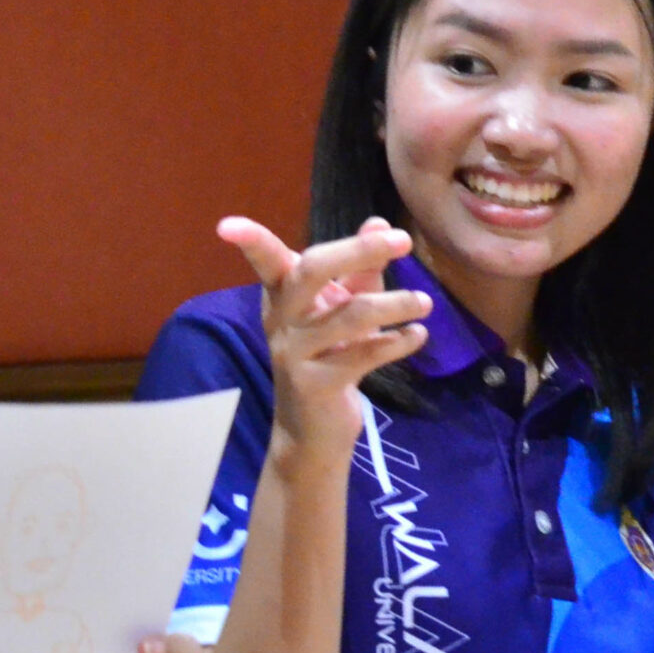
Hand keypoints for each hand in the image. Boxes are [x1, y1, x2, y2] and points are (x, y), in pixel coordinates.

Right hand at [219, 216, 427, 458]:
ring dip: (395, 304)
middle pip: (311, 271)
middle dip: (359, 250)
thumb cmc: (330, 356)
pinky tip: (418, 336)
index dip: (250, 241)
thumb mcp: (343, 308)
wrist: (313, 431)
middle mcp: (281, 320)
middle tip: (404, 240)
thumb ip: (360, 266)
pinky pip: (363, 354)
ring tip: (426, 303)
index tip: (227, 225)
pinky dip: (397, 342)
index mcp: (282, 295)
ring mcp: (294, 354)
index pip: (266, 261)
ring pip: (349, 315)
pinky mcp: (316, 385)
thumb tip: (378, 222)